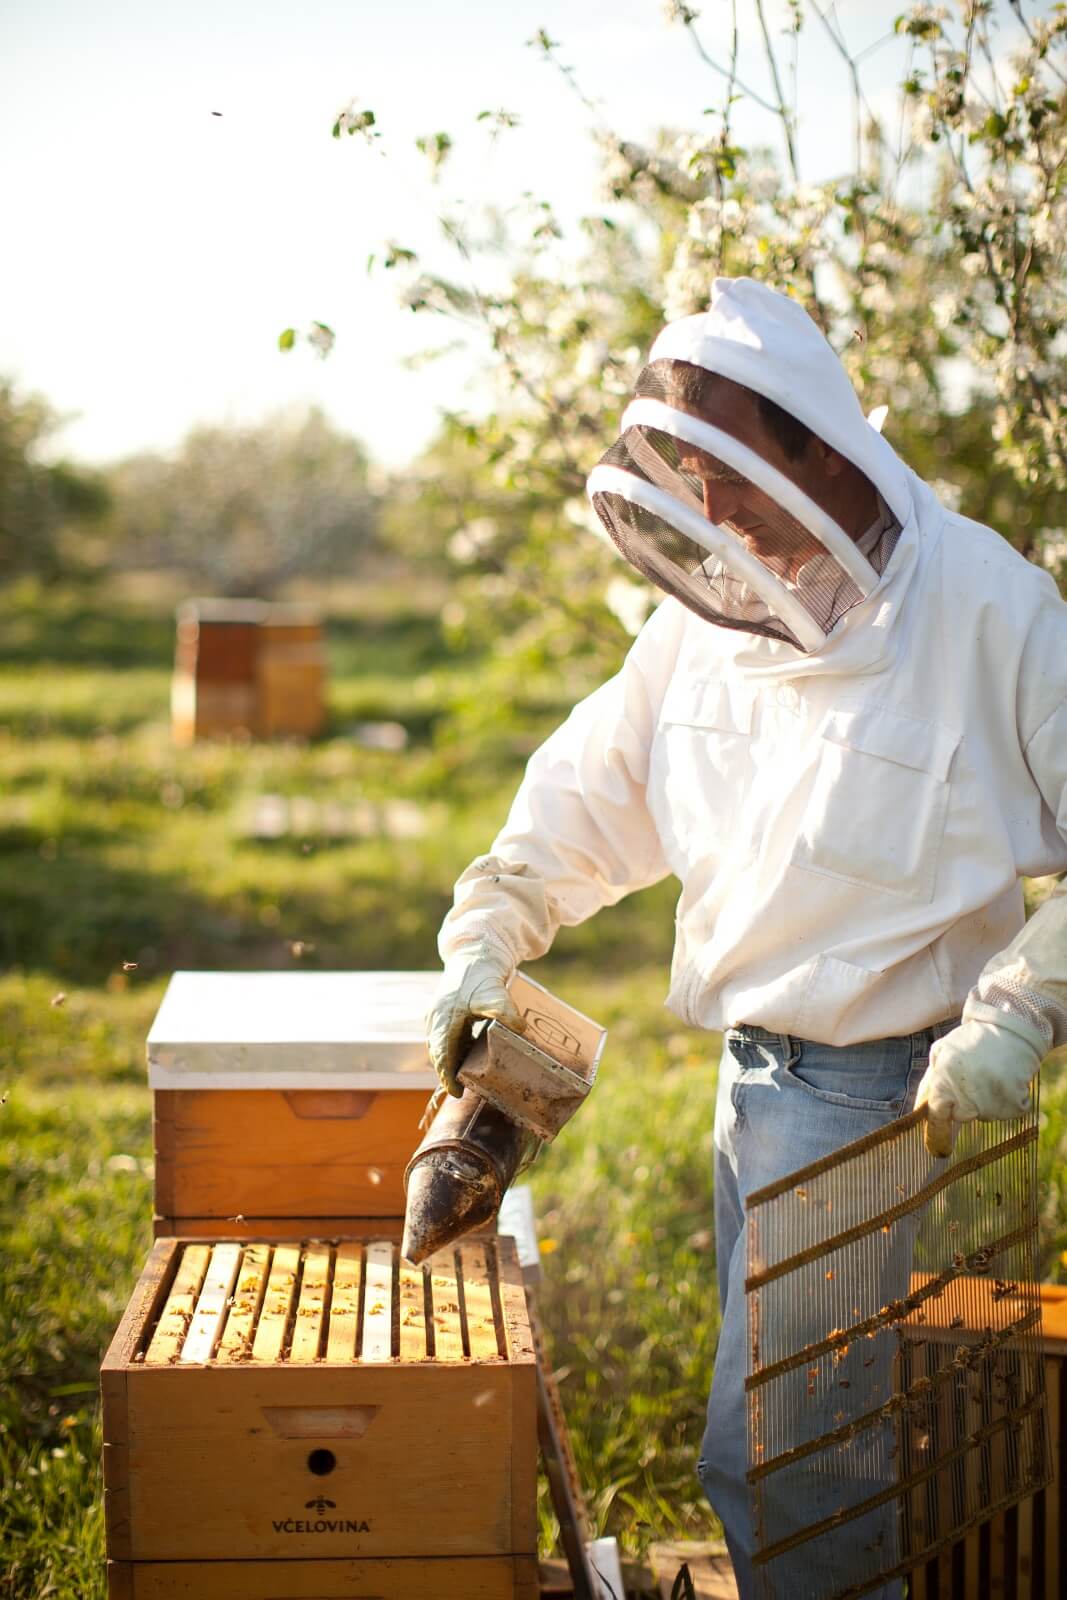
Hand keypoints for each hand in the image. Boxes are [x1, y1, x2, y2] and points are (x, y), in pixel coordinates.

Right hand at [426, 952, 525, 1096]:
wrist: (474, 952)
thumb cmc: (481, 973)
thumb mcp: (495, 993)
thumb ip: (506, 1011)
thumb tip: (521, 1030)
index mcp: (444, 1017)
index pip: (442, 1054)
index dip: (448, 1075)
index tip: (457, 1092)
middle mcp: (436, 1018)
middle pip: (438, 1053)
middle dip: (448, 1072)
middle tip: (461, 1090)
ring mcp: (437, 1014)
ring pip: (439, 1045)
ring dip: (450, 1061)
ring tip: (463, 1078)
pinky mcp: (443, 1011)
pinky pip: (445, 1037)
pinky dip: (453, 1049)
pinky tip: (467, 1056)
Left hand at [915, 1013, 1044, 1157]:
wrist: (1011, 1028)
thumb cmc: (973, 1039)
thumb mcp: (941, 1052)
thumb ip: (931, 1081)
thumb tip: (921, 1108)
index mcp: (943, 1082)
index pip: (935, 1117)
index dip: (935, 1135)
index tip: (937, 1151)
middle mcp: (965, 1097)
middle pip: (962, 1116)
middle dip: (965, 1103)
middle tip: (975, 1079)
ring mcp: (989, 1103)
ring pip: (984, 1113)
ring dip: (986, 1100)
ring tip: (990, 1073)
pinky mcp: (1012, 1106)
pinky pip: (1007, 1112)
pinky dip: (1007, 1100)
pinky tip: (1006, 1078)